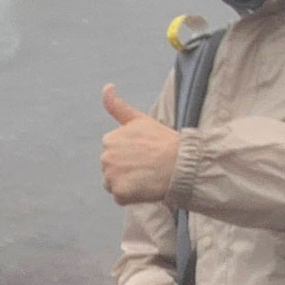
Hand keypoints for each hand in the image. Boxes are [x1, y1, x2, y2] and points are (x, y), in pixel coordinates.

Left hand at [100, 84, 181, 204]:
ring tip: (147, 176)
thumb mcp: (139, 119)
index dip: (130, 156)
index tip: (145, 153)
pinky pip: (121, 198)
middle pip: (112, 170)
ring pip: (115, 185)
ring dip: (128, 184)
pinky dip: (132, 196)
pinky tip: (145, 187)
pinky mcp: (119, 192)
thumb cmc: (163, 140)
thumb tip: (106, 85)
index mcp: (108, 140)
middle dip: (127, 170)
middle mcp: (105, 157)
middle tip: (148, 165)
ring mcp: (111, 175)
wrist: (180, 162)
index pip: (114, 155)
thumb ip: (117, 105)